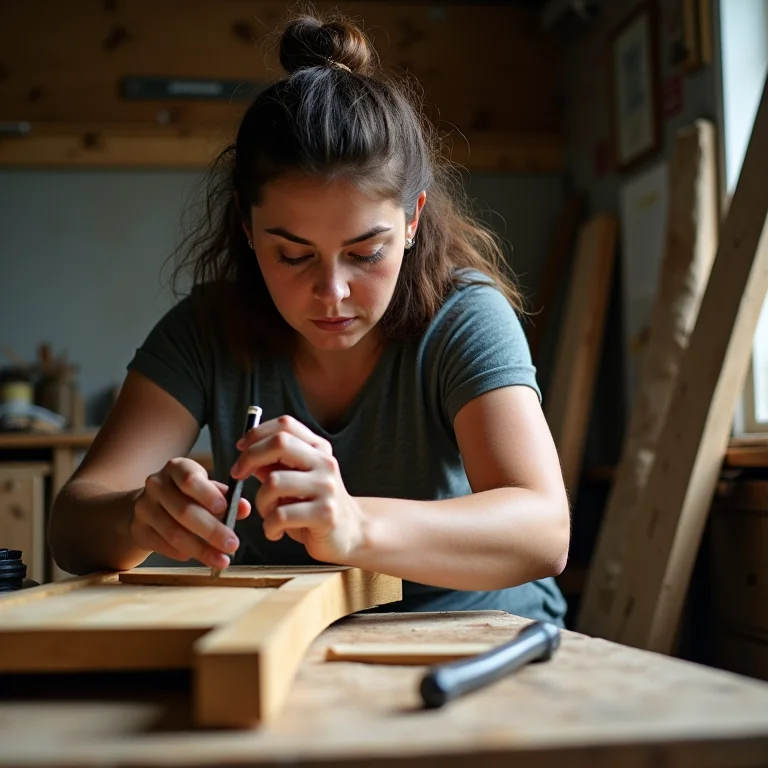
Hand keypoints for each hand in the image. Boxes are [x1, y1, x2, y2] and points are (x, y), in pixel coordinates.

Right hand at [131, 457, 250, 569]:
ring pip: (174, 533)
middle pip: (184, 511)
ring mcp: (143, 507)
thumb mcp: (207, 489)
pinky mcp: (137, 529)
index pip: (190, 479)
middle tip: (233, 545)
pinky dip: (182, 553)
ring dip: (201, 549)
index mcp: (177, 468)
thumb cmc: (187, 495)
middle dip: (212, 531)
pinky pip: (162, 545)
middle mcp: (156, 484)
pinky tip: (198, 557)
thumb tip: (244, 509)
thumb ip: (226, 497)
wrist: (150, 505)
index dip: (207, 495)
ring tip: (221, 560)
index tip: (224, 510)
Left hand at [232, 415, 364, 563]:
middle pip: (280, 443)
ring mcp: (326, 487)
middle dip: (250, 457)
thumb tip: (246, 452)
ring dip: (261, 502)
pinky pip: (280, 515)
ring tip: (268, 514)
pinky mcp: (325, 514)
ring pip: (274, 482)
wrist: (351, 533)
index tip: (241, 448)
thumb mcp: (296, 480)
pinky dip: (269, 526)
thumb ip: (275, 465)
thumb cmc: (315, 506)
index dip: (257, 433)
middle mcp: (324, 463)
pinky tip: (275, 531)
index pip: (285, 425)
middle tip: (238, 475)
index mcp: (318, 449)